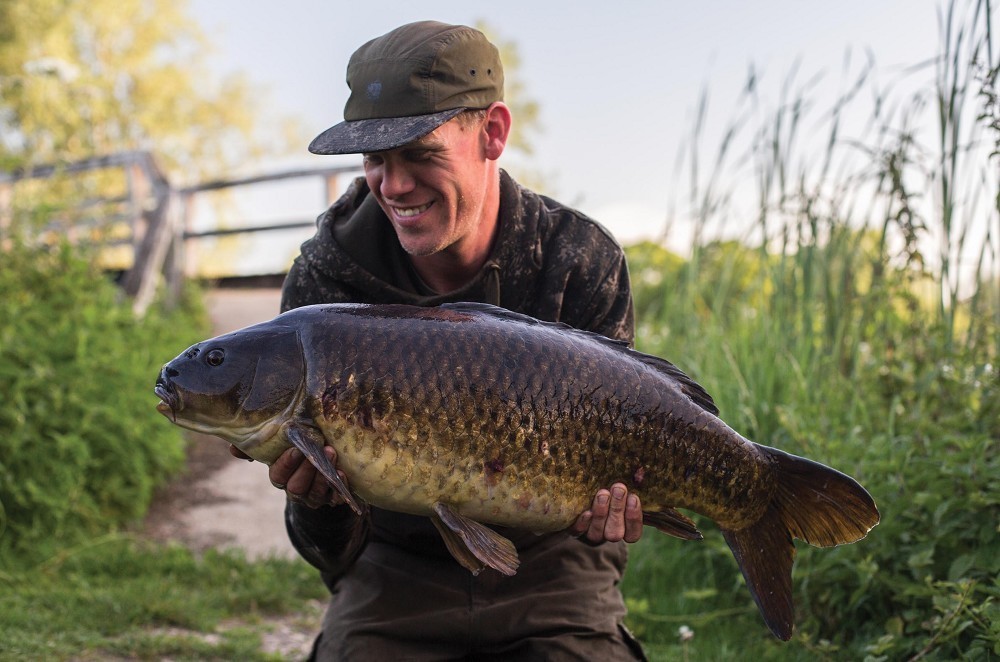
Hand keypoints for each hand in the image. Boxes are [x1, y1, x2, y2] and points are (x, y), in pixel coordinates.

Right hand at [232, 444, 348, 508]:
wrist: (328, 464)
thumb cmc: (301, 449)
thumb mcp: (280, 445)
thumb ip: (258, 445)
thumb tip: (233, 449)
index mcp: (281, 477)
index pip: (278, 476)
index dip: (286, 465)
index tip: (295, 449)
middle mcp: (296, 490)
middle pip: (296, 486)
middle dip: (306, 469)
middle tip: (319, 449)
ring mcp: (315, 496)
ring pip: (316, 493)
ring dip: (324, 475)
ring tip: (332, 453)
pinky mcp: (334, 498)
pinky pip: (336, 497)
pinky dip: (340, 486)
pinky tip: (343, 473)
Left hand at [570, 483, 642, 543]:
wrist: (587, 493)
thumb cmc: (613, 489)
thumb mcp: (625, 490)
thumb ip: (631, 488)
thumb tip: (641, 472)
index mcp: (625, 529)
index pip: (633, 533)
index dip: (634, 518)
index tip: (634, 498)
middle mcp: (609, 534)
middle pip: (615, 533)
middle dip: (617, 510)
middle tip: (619, 489)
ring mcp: (592, 534)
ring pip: (597, 533)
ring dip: (601, 513)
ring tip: (603, 494)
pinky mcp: (576, 530)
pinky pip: (578, 531)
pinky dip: (583, 522)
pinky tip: (587, 511)